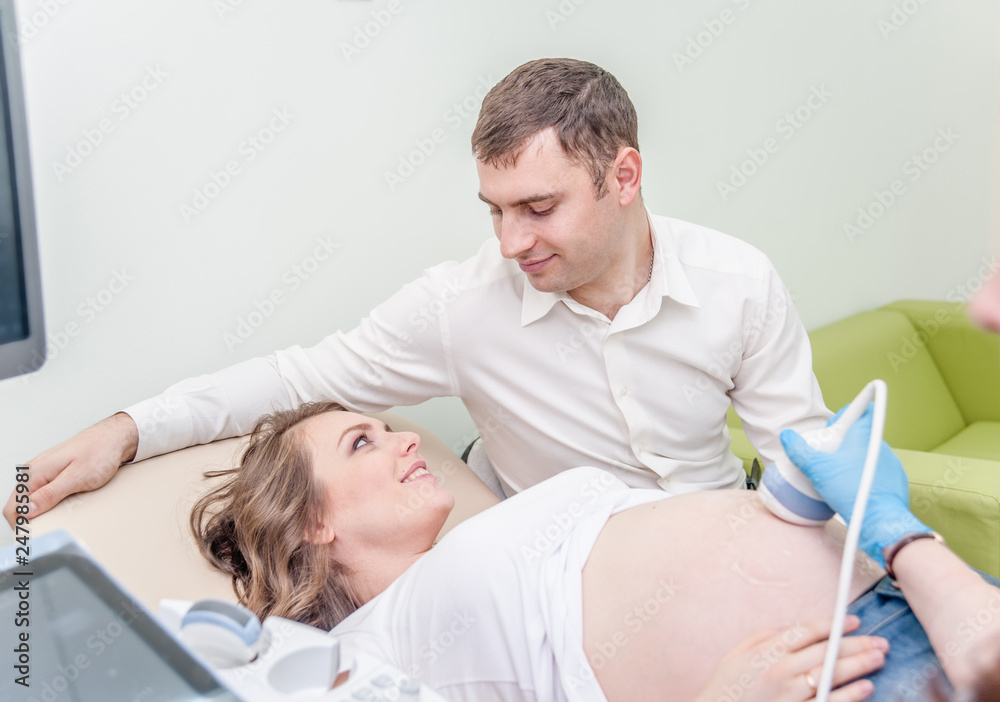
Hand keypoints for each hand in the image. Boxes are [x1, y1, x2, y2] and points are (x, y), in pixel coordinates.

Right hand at [3, 412, 138, 527]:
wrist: (113, 438)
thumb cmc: (99, 453)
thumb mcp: (77, 477)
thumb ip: (50, 494)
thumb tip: (27, 511)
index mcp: (35, 473)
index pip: (12, 508)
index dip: (21, 526)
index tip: (36, 536)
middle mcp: (34, 471)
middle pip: (18, 506)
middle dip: (29, 521)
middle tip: (48, 531)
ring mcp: (42, 471)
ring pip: (29, 500)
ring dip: (39, 512)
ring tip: (56, 518)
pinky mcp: (52, 472)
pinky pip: (41, 492)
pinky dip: (48, 503)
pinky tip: (61, 506)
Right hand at [694, 616, 886, 701]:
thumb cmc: (726, 688)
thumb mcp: (736, 655)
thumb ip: (764, 638)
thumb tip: (791, 629)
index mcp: (766, 652)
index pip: (807, 631)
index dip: (833, 625)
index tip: (853, 621)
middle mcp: (781, 671)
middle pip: (827, 652)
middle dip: (856, 644)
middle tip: (879, 641)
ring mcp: (791, 696)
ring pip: (833, 676)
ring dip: (860, 666)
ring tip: (879, 658)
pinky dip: (850, 696)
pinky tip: (866, 687)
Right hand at [779, 403, 928, 564]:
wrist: (880, 520)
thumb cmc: (851, 490)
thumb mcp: (817, 469)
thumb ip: (799, 450)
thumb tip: (788, 437)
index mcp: (864, 434)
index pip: (862, 409)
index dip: (845, 415)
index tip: (833, 428)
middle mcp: (880, 444)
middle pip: (859, 434)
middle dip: (842, 443)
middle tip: (827, 457)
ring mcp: (891, 462)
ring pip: (868, 454)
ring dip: (854, 460)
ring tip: (838, 476)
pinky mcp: (895, 480)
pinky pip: (877, 471)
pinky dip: (864, 476)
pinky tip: (852, 488)